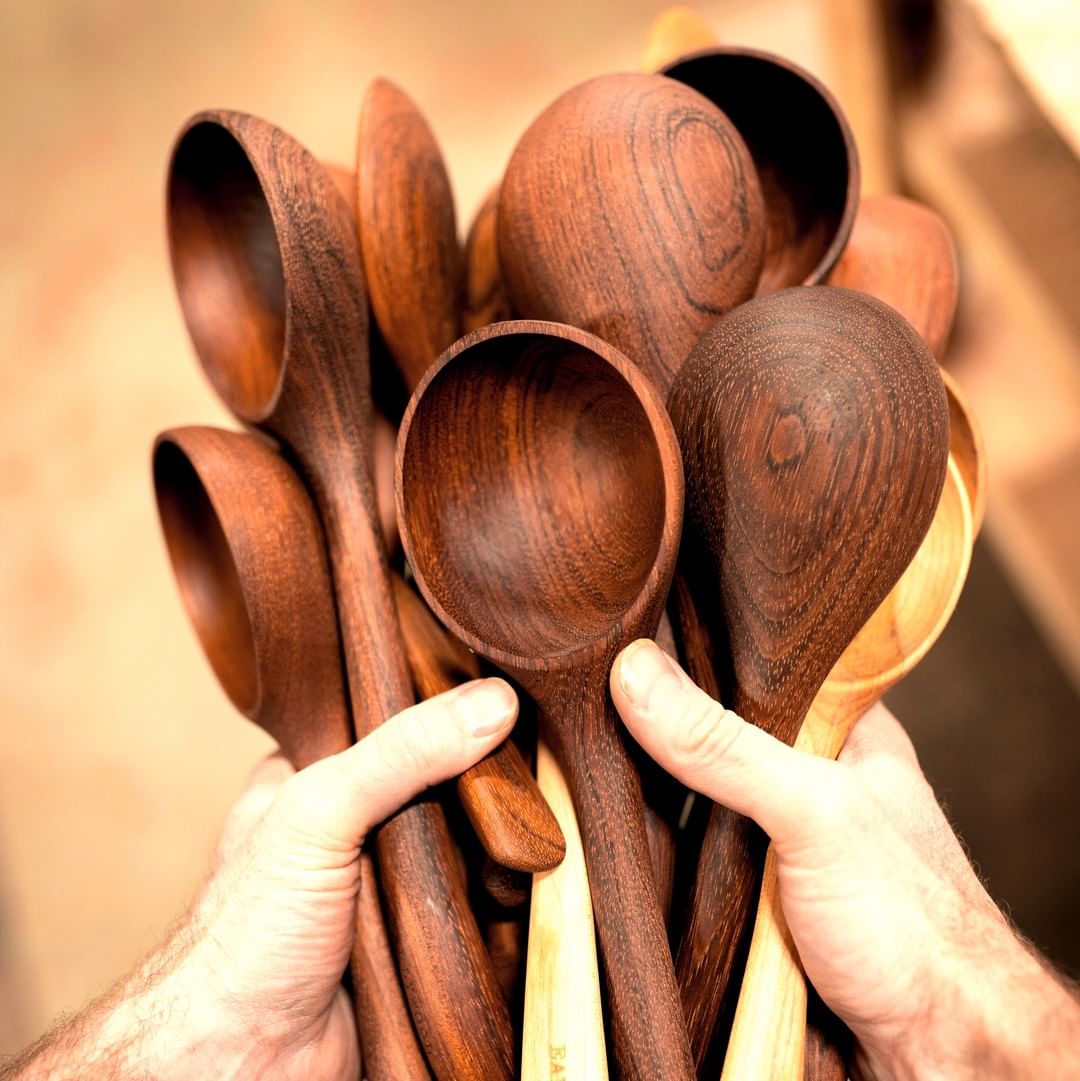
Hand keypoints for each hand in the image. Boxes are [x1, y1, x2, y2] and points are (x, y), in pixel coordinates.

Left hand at [2, 677, 517, 1080]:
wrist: (242, 1066)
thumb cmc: (246, 937)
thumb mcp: (317, 813)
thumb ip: (400, 752)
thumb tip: (492, 702)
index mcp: (314, 778)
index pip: (393, 719)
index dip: (445, 707)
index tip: (504, 695)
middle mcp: (355, 826)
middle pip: (444, 781)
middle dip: (484, 783)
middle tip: (523, 774)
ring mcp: (391, 884)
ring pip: (469, 842)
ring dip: (499, 846)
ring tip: (522, 837)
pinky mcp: (422, 939)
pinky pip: (480, 903)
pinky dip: (504, 897)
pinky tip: (521, 882)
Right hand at [611, 639, 1079, 1080]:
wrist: (939, 1051)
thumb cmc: (913, 925)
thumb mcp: (811, 812)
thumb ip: (726, 747)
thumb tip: (637, 674)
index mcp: (842, 730)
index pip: (753, 666)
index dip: (691, 653)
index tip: (623, 643)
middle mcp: (814, 776)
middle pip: (718, 734)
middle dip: (663, 732)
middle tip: (597, 712)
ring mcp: (786, 838)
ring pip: (702, 798)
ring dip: (660, 801)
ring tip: (601, 772)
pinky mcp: (762, 895)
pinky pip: (697, 857)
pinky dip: (668, 855)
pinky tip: (636, 843)